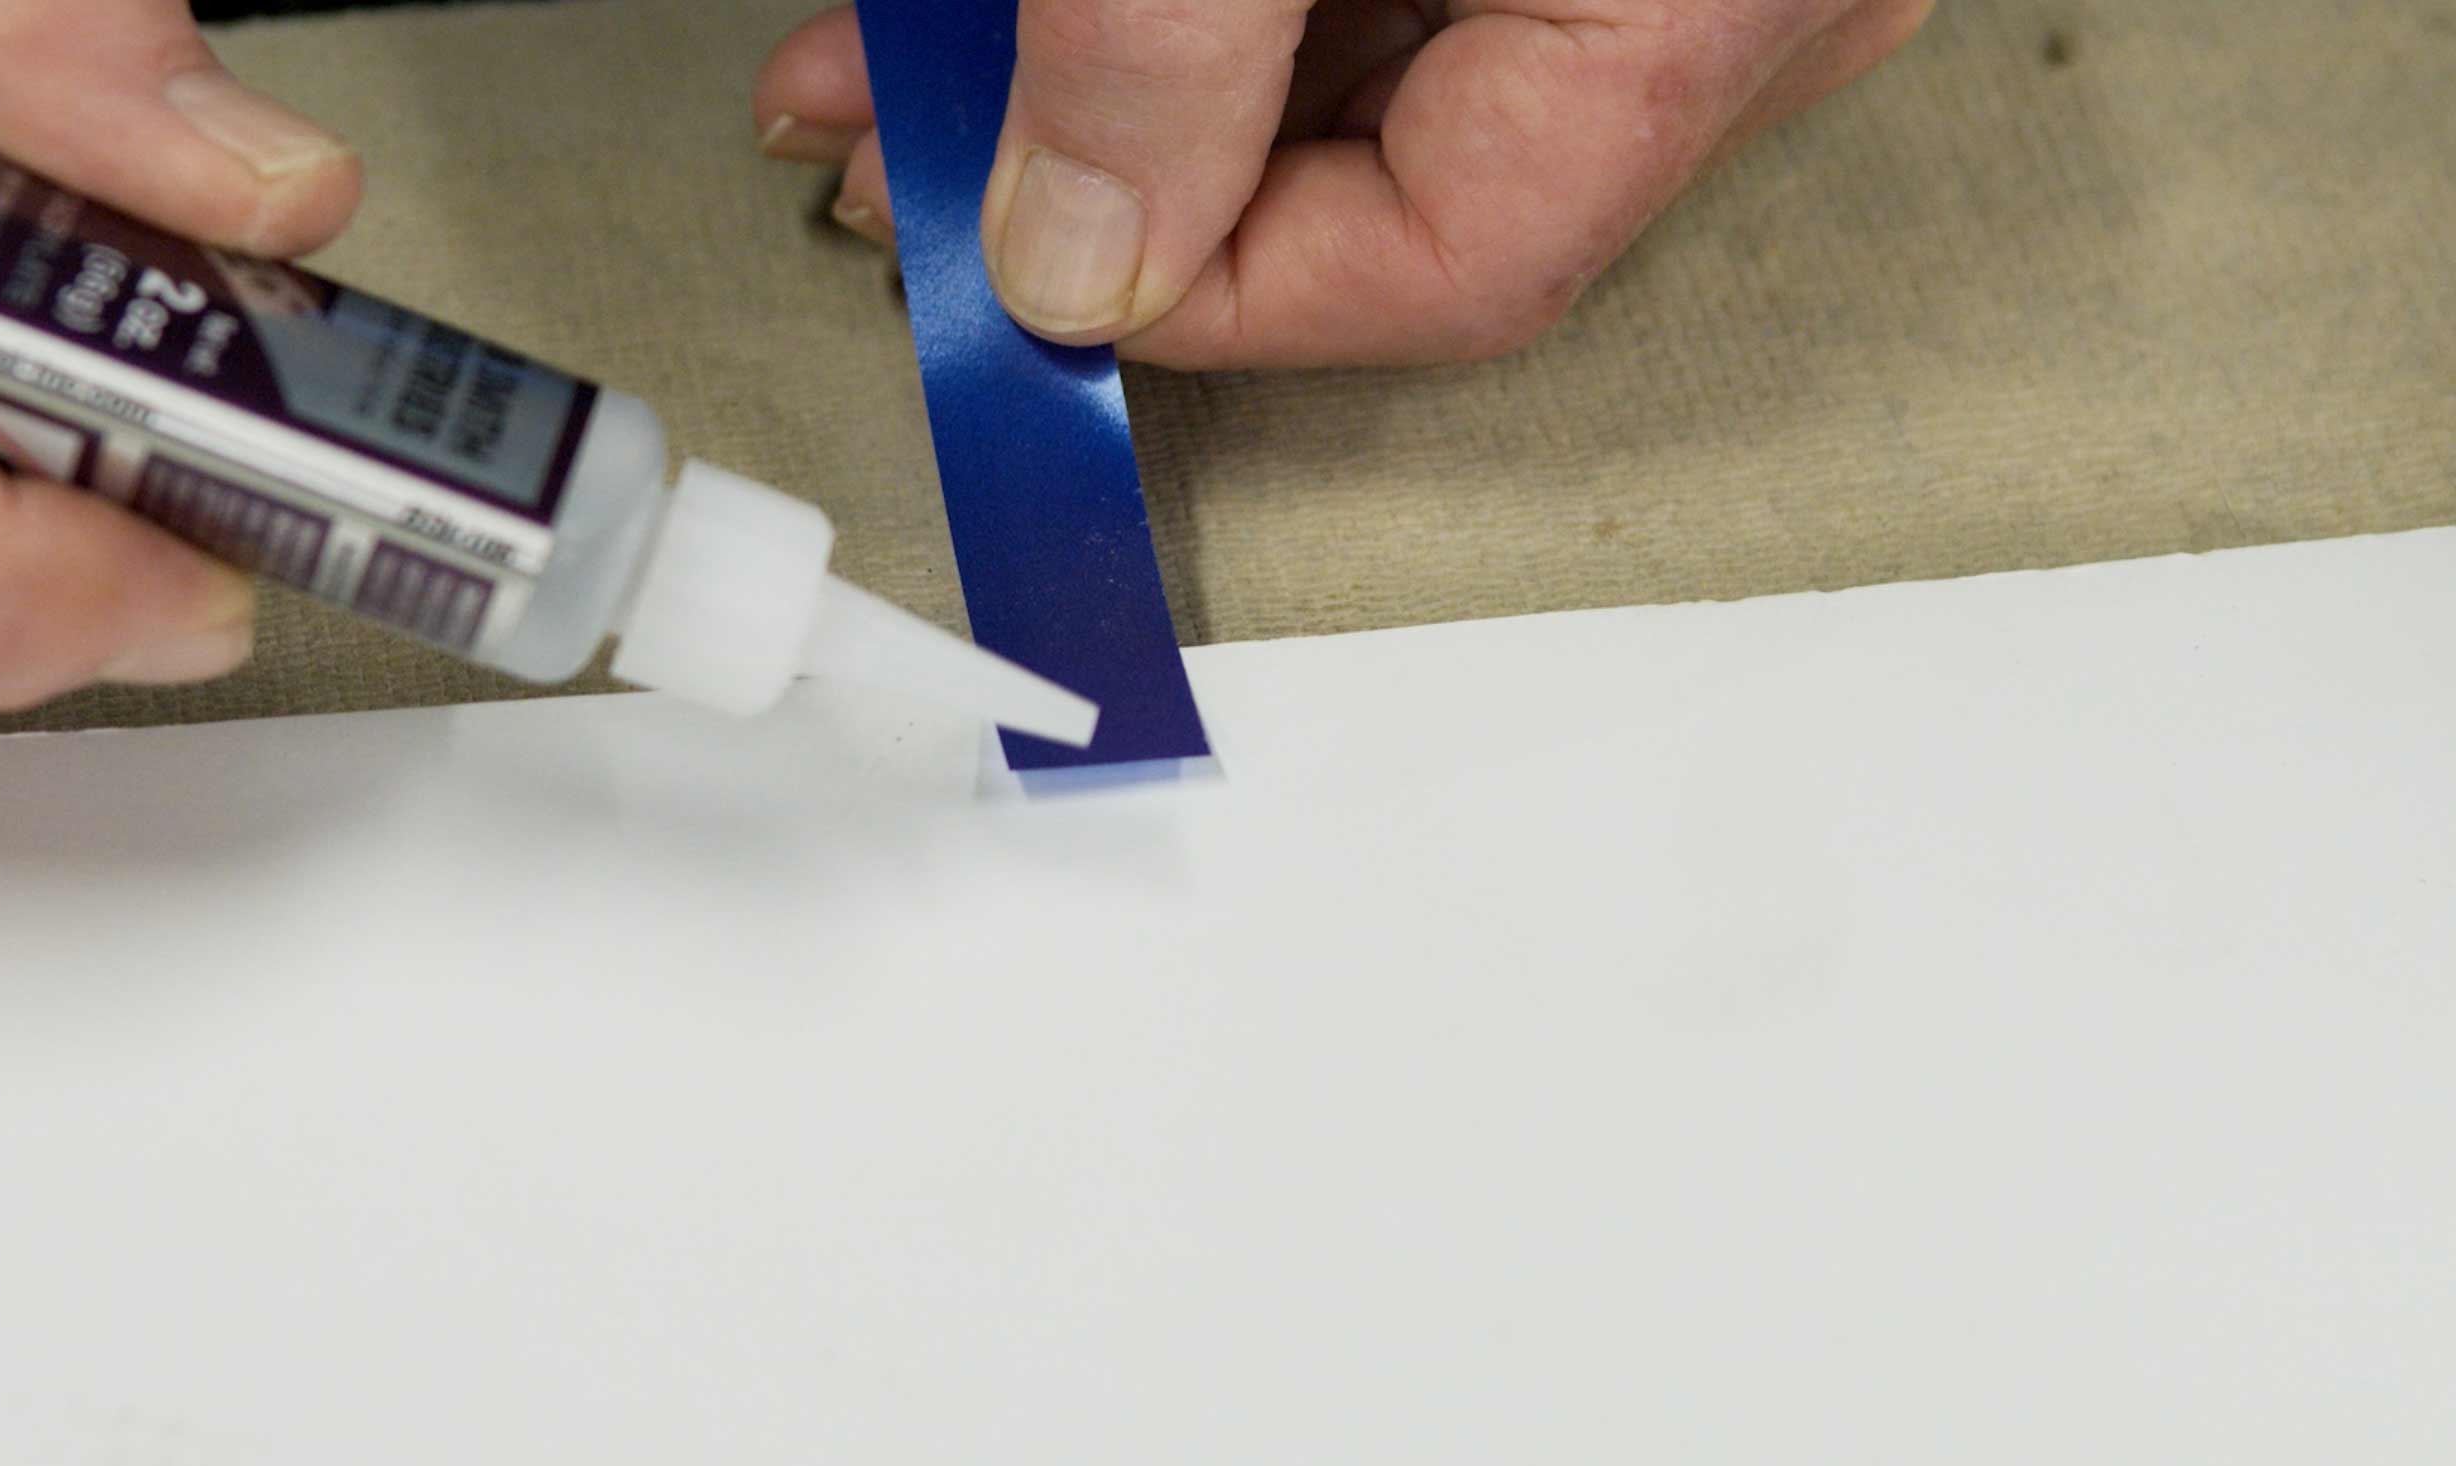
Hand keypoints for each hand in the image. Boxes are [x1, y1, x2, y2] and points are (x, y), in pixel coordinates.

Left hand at [756, 0, 1926, 368]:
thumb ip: (1176, 37)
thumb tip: (1078, 250)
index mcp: (1707, 4)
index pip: (1451, 263)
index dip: (1201, 290)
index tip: (1011, 265)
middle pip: (1380, 175)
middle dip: (1103, 178)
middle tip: (905, 158)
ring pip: (1350, 68)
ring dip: (1115, 78)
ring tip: (912, 58)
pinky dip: (1186, 1)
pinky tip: (1022, 5)